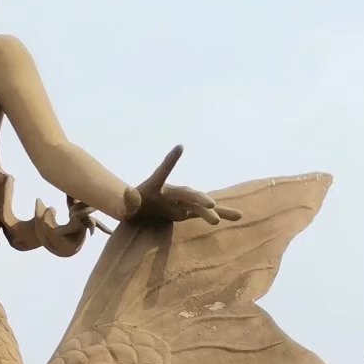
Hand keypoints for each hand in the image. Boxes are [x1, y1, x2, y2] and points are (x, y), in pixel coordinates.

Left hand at [119, 145, 240, 226]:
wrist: (137, 209)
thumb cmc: (129, 206)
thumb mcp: (125, 206)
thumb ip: (127, 201)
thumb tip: (129, 192)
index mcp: (156, 185)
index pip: (163, 170)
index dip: (171, 160)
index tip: (179, 147)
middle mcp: (173, 191)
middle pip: (188, 193)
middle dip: (199, 198)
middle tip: (210, 205)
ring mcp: (181, 201)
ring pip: (200, 204)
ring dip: (214, 211)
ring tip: (232, 217)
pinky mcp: (186, 211)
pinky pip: (204, 214)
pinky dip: (221, 214)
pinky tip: (238, 216)